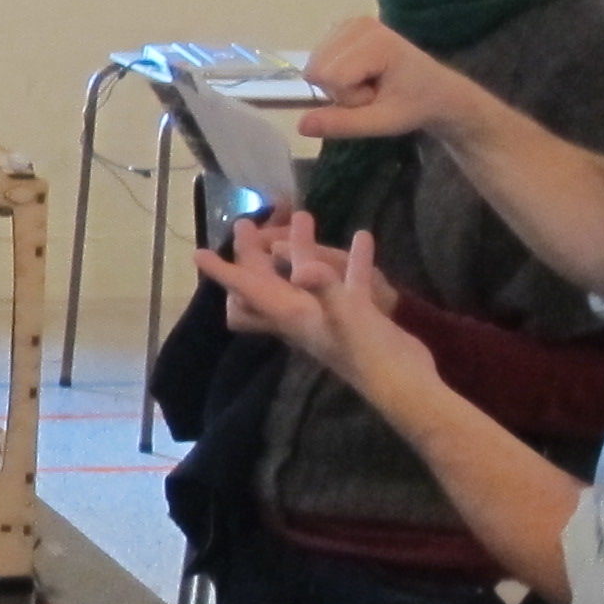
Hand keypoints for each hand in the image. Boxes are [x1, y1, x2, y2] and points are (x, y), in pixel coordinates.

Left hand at [198, 218, 436, 408]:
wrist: (405, 386)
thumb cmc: (370, 352)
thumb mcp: (348, 316)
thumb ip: (325, 288)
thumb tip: (301, 268)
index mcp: (289, 315)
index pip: (247, 290)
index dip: (223, 273)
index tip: (198, 254)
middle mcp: (299, 317)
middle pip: (263, 283)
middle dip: (252, 254)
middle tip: (247, 224)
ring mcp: (325, 318)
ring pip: (299, 281)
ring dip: (300, 250)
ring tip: (303, 217)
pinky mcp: (354, 318)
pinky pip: (346, 282)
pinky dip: (351, 261)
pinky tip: (363, 237)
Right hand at [296, 16, 478, 147]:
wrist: (436, 91)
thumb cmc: (414, 106)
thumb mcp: (382, 123)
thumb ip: (343, 123)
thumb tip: (300, 125)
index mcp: (376, 42)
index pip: (329, 78)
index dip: (348, 99)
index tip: (377, 98)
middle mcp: (359, 24)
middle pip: (317, 70)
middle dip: (340, 90)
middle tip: (372, 92)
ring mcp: (350, 22)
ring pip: (314, 66)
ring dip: (337, 83)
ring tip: (369, 83)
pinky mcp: (343, 26)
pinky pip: (318, 59)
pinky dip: (335, 73)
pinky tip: (360, 72)